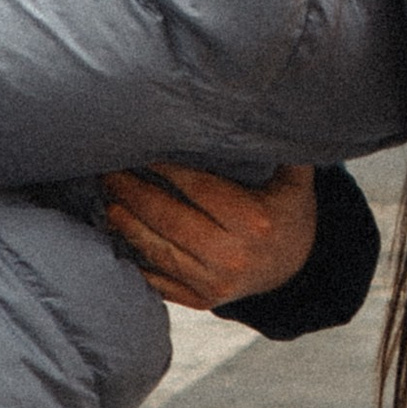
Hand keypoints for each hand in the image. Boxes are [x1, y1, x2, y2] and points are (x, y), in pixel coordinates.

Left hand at [102, 159, 315, 311]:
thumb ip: (284, 147)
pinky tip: (118, 240)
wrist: (298, 272)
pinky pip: (162, 281)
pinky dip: (138, 262)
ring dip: (128, 226)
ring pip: (160, 251)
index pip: (199, 188)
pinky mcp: (203, 300)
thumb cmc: (289, 215)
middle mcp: (232, 255)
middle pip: (170, 220)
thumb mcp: (296, 181)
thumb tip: (272, 107)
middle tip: (110, 173)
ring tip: (109, 201)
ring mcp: (215, 282)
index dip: (167, 169)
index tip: (143, 151)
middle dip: (135, 194)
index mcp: (253, 220)